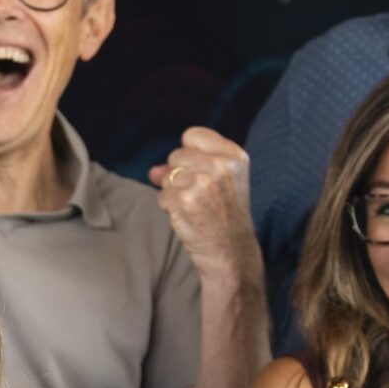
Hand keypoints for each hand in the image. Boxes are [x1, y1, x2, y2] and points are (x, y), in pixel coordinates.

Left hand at [147, 127, 259, 291]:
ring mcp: (202, 182)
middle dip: (180, 174)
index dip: (189, 154)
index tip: (201, 172)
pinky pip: (162, 195)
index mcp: (234, 156)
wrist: (231, 251)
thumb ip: (188, 166)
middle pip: (176, 154)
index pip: (193, 135)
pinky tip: (189, 217)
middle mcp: (220, 165)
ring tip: (196, 207)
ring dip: (174, 192)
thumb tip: (154, 171)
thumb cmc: (224, 215)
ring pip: (167, 176)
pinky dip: (170, 207)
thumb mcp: (219, 182)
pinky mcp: (185, 200)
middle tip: (200, 196)